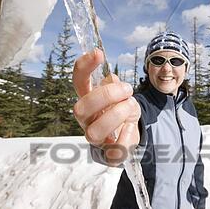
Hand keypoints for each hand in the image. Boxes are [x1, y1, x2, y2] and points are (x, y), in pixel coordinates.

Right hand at [73, 49, 140, 165]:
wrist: (129, 133)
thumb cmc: (122, 110)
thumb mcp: (122, 94)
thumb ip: (114, 86)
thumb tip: (111, 79)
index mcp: (88, 100)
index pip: (78, 81)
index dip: (84, 67)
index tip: (98, 53)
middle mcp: (86, 119)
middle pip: (80, 108)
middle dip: (106, 95)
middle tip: (127, 89)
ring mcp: (95, 137)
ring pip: (94, 131)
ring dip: (117, 115)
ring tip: (131, 106)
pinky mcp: (107, 155)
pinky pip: (112, 151)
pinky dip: (125, 137)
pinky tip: (131, 128)